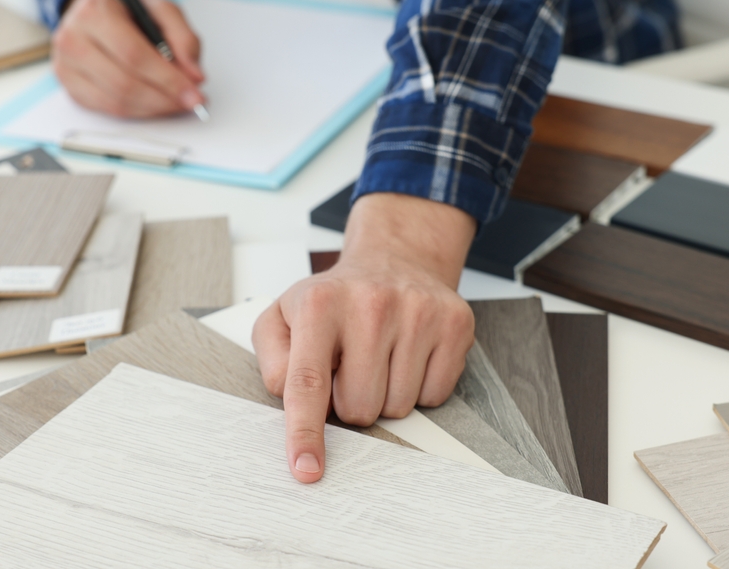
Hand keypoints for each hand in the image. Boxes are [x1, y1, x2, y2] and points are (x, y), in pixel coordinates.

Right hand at [51, 0, 204, 117]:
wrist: (93, 12)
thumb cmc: (128, 12)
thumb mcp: (162, 10)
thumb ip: (184, 38)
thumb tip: (195, 76)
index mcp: (96, 13)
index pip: (133, 54)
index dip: (167, 79)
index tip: (195, 92)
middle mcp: (73, 39)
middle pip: (124, 83)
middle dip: (164, 98)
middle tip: (190, 102)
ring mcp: (67, 66)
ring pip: (116, 101)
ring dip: (154, 109)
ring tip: (177, 104)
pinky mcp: (70, 87)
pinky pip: (108, 109)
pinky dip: (138, 112)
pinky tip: (156, 105)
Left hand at [253, 193, 476, 482]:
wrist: (395, 258)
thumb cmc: (335, 299)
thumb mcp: (284, 317)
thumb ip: (274, 361)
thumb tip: (289, 398)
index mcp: (319, 304)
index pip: (307, 382)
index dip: (305, 432)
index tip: (307, 469)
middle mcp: (370, 303)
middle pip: (358, 408)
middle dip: (350, 402)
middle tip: (350, 367)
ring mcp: (418, 312)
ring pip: (398, 408)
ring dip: (385, 395)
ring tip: (380, 355)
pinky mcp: (454, 323)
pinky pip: (434, 396)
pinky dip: (418, 387)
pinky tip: (408, 354)